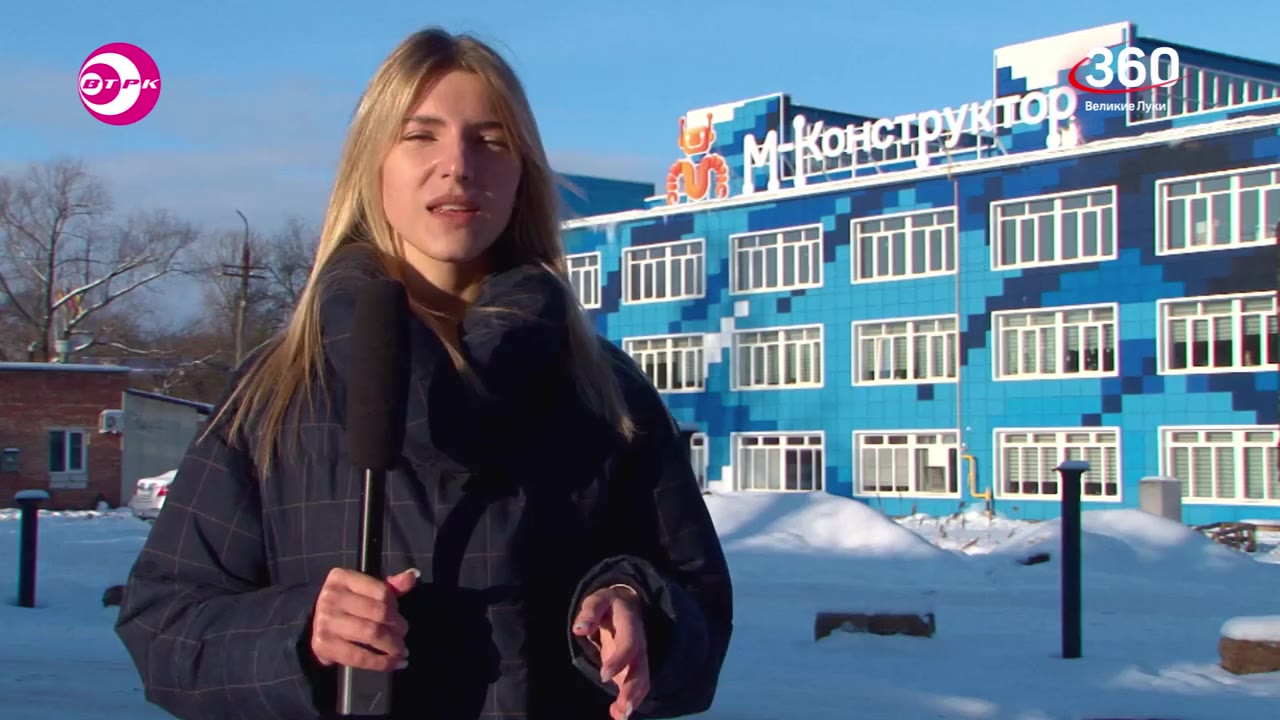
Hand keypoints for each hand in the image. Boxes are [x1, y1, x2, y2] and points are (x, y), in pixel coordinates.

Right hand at [309, 567, 417, 671]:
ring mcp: (325, 621)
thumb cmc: (347, 606)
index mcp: (341, 578)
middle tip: (402, 635)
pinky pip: (359, 656)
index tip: (398, 615)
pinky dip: (382, 662)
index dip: (396, 606)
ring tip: (401, 650)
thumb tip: (412, 577)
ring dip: (393, 645)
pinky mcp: (323, 645)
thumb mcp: (365, 591)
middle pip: (379, 613)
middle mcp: (331, 597)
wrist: (316, 627)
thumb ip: (390, 586)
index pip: (382, 592)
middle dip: (398, 627)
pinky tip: (395, 664)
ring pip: (371, 634)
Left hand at [572, 585, 649, 719]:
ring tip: (620, 716)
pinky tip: (616, 715)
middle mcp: (639, 644)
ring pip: (642, 681)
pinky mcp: (634, 669)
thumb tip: (579, 629)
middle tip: (622, 709)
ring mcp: (639, 658)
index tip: (603, 676)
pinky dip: (629, 702)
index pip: (629, 644)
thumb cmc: (608, 605)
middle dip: (632, 690)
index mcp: (631, 625)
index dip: (619, 660)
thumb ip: (590, 612)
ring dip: (633, 700)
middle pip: (640, 669)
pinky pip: (636, 687)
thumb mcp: (598, 600)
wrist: (627, 605)